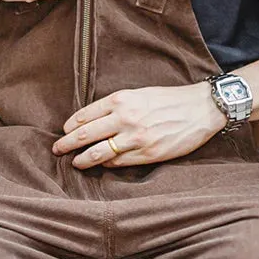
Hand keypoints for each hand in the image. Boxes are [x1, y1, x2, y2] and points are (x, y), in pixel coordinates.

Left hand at [53, 83, 226, 168]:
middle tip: (57, 150)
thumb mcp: (140, 93)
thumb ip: (117, 105)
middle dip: (67, 145)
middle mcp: (126, 118)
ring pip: (98, 153)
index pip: (85, 115)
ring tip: (74, 163)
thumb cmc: (170, 100)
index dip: (70, 127)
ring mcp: (136, 138)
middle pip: (85, 136)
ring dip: (82, 160)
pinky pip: (118, 163)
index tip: (64, 132)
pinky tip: (101, 164)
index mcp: (122, 100)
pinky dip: (106, 164)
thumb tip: (93, 120)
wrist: (201, 109)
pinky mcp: (147, 154)